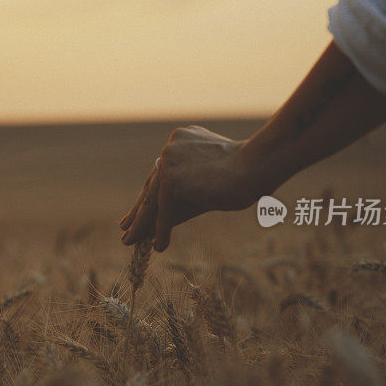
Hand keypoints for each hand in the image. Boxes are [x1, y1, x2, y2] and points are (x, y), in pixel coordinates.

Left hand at [119, 126, 261, 251]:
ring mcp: (169, 159)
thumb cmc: (246, 176)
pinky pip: (163, 209)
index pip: (160, 173)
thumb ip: (184, 198)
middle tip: (125, 228)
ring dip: (142, 223)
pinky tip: (158, 245)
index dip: (149, 194)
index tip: (137, 210)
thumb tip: (159, 225)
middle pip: (152, 186)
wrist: (260, 165)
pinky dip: (160, 229)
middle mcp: (171, 146)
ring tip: (131, 241)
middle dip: (139, 210)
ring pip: (153, 199)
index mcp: (181, 141)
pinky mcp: (171, 177)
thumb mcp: (208, 186)